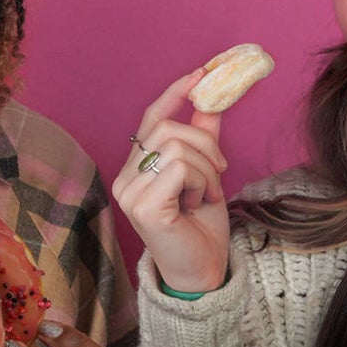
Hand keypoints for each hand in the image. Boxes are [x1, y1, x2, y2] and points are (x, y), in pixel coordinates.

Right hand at [110, 68, 231, 295]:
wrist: (202, 272)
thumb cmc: (200, 229)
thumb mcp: (207, 175)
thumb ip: (204, 139)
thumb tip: (211, 100)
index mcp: (137, 169)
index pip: (150, 119)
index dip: (175, 94)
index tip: (202, 73)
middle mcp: (125, 178)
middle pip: (167, 128)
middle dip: (205, 143)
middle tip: (221, 171)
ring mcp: (128, 193)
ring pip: (177, 146)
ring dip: (207, 168)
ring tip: (209, 194)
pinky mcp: (142, 206)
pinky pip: (180, 168)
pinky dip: (201, 181)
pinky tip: (199, 203)